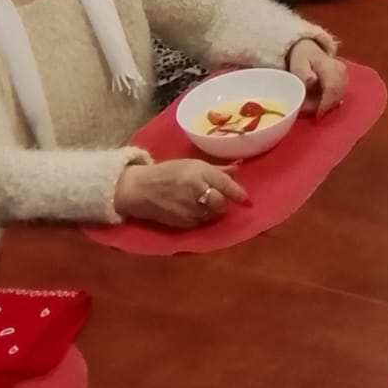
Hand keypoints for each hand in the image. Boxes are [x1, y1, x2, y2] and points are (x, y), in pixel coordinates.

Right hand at [114, 159, 248, 227]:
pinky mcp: (181, 222)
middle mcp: (196, 190)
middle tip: (220, 198)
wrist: (139, 188)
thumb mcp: (192, 164)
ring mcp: (188, 208)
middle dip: (223, 202)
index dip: (238, 193)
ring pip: (211, 215)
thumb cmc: (167, 172)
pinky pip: (199, 223)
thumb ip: (216, 169)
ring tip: (204, 203)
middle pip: (220, 202)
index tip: (248, 201)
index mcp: (199, 172)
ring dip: (213, 211)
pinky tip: (194, 210)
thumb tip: (238, 168)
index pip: (225, 184)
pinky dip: (201, 218)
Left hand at [287, 37, 346, 116]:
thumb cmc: (302, 59)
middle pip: (338, 93)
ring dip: (329, 104)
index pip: (332, 87)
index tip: (317, 115)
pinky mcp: (344, 78)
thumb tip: (312, 82)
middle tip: (313, 113)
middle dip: (326, 106)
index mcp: (328, 65)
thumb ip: (304, 74)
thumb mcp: (298, 65)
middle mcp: (340, 69)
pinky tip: (323, 102)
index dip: (326, 103)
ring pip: (341, 95)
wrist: (309, 50)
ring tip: (316, 107)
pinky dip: (332, 101)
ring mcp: (344, 74)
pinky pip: (341, 94)